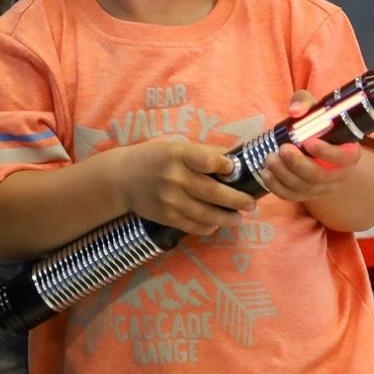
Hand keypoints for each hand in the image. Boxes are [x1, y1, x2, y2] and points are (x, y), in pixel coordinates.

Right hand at [118, 133, 255, 235]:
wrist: (122, 179)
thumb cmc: (155, 158)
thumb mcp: (177, 146)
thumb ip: (204, 152)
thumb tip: (235, 158)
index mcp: (179, 154)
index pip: (209, 160)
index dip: (226, 166)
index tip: (235, 169)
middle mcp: (175, 177)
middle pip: (213, 192)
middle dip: (237, 200)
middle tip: (251, 204)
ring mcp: (170, 200)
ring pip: (206, 214)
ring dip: (227, 218)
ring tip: (239, 218)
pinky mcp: (166, 216)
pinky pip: (192, 225)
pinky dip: (208, 227)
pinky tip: (217, 224)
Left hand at [258, 90, 361, 201]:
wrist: (319, 145)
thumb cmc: (319, 126)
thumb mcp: (316, 109)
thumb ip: (306, 103)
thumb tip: (295, 110)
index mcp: (348, 153)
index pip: (343, 157)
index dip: (326, 152)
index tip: (309, 142)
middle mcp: (338, 174)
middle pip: (320, 176)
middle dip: (298, 164)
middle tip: (283, 149)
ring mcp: (321, 187)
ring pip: (304, 188)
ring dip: (284, 175)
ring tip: (269, 158)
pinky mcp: (305, 194)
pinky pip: (291, 196)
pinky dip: (277, 187)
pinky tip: (266, 173)